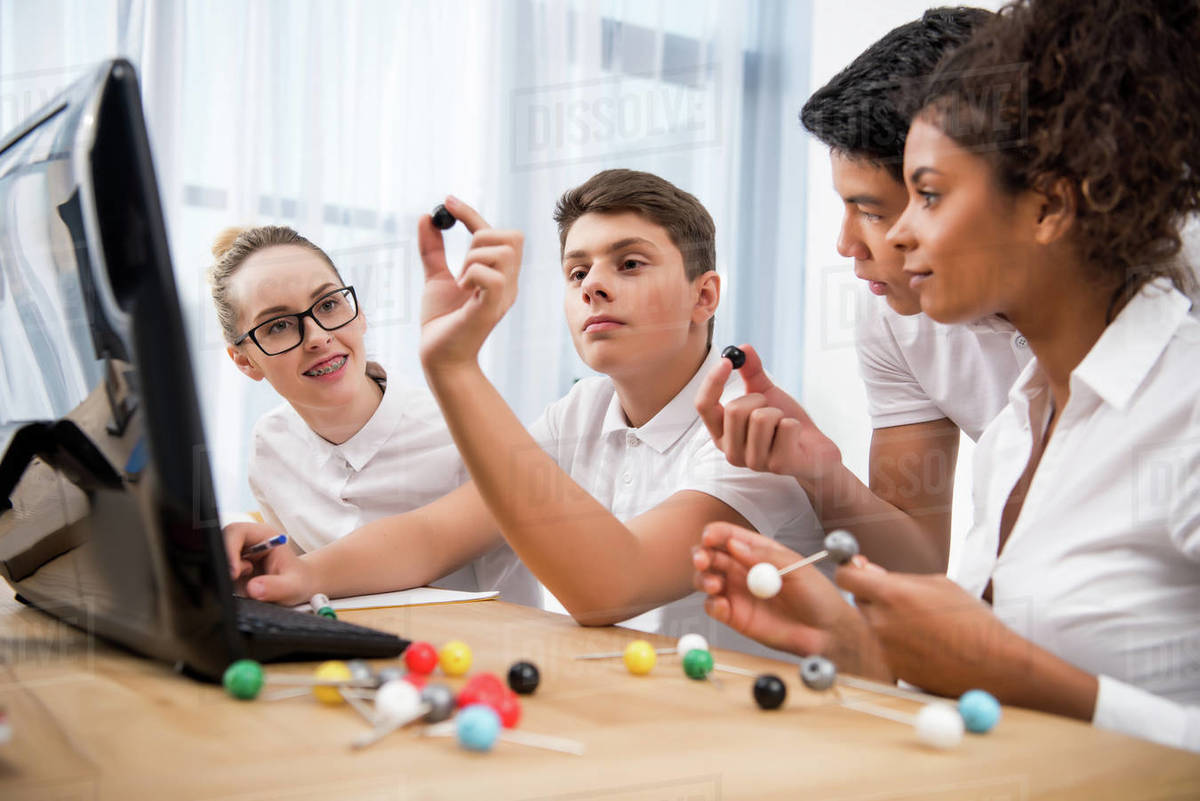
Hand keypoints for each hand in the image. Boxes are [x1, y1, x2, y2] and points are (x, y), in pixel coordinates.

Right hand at [222, 522, 315, 604]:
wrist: (299, 587)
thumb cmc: (298, 581)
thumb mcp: (292, 586)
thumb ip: (275, 587)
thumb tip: (253, 588)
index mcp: (264, 536)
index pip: (237, 532)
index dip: (230, 549)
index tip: (234, 573)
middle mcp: (248, 543)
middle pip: (221, 543)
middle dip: (226, 564)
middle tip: (236, 581)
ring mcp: (238, 556)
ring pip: (218, 560)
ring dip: (227, 576)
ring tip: (248, 585)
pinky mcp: (232, 569)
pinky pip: (220, 573)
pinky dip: (227, 584)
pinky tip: (244, 590)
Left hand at [418, 195, 522, 369]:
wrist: (438, 357)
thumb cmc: (441, 323)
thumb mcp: (435, 278)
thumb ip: (432, 250)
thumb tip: (426, 218)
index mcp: (499, 275)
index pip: (498, 232)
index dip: (471, 213)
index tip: (446, 201)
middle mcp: (508, 283)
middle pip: (512, 236)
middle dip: (480, 238)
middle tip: (460, 264)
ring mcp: (503, 296)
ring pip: (503, 251)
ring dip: (473, 258)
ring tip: (461, 281)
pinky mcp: (492, 308)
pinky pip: (491, 274)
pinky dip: (471, 274)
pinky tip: (462, 291)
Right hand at [692, 522, 890, 678]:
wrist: (826, 632)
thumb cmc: (817, 596)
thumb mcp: (796, 568)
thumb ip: (765, 556)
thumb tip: (734, 545)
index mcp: (757, 551)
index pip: (729, 536)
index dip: (716, 534)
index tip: (709, 537)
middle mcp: (742, 569)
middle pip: (711, 555)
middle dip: (702, 554)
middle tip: (703, 560)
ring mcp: (736, 592)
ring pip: (706, 579)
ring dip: (703, 578)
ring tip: (715, 585)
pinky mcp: (734, 616)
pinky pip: (713, 606)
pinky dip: (712, 604)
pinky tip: (722, 606)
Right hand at [694, 344, 841, 480]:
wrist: (815, 452)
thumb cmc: (785, 424)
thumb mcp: (766, 395)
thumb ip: (751, 373)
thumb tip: (742, 347)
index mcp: (722, 434)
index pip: (704, 406)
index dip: (713, 381)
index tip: (728, 361)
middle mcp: (732, 452)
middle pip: (734, 409)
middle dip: (759, 400)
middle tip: (770, 410)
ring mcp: (755, 462)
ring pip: (761, 418)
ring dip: (778, 414)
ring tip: (782, 425)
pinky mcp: (779, 465)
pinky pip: (785, 427)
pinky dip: (794, 424)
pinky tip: (795, 437)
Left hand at [837, 563, 1024, 695]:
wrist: (994, 665)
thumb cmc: (971, 620)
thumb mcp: (938, 585)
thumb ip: (897, 578)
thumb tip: (866, 569)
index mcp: (892, 594)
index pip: (846, 576)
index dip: (850, 571)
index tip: (857, 572)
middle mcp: (881, 622)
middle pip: (857, 601)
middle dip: (873, 597)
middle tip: (901, 601)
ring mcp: (884, 649)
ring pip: (870, 626)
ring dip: (884, 622)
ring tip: (919, 626)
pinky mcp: (891, 669)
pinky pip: (882, 648)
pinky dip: (894, 644)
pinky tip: (922, 645)